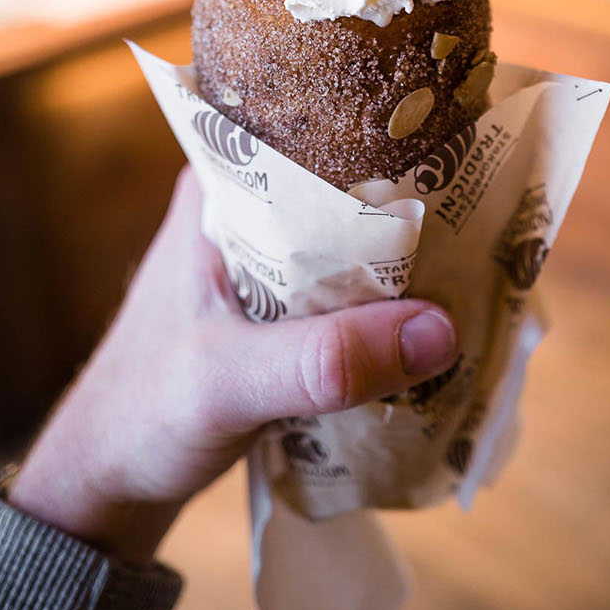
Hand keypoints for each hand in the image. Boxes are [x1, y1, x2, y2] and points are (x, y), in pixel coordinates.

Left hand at [7, 165, 458, 563]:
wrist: (102, 480)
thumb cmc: (139, 417)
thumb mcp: (227, 384)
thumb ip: (322, 361)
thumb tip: (439, 329)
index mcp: (216, 195)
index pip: (312, 129)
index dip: (388, 128)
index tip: (471, 134)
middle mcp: (242, 216)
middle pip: (349, 188)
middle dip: (421, 203)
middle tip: (508, 212)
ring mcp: (262, 269)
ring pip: (357, 247)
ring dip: (414, 264)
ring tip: (495, 265)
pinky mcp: (279, 319)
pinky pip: (352, 298)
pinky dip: (393, 312)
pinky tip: (445, 326)